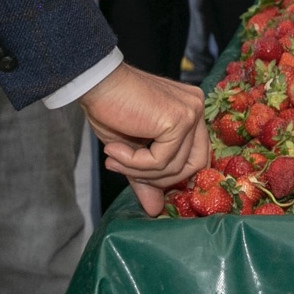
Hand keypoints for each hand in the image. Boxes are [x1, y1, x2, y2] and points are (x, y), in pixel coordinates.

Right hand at [79, 62, 208, 216]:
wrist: (97, 82)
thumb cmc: (112, 108)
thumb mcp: (132, 149)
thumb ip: (147, 176)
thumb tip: (154, 211)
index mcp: (190, 112)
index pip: (195, 158)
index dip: (170, 176)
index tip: (138, 175)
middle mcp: (196, 109)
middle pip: (195, 165)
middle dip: (160, 178)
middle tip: (125, 169)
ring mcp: (191, 113)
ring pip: (174, 167)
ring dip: (139, 170)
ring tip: (113, 156)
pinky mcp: (179, 119)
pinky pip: (161, 161)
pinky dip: (134, 163)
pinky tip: (114, 149)